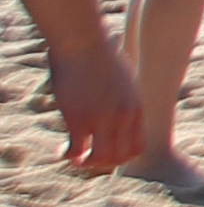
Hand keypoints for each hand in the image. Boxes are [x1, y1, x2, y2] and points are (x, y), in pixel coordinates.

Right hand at [48, 39, 139, 174]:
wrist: (84, 43)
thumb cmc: (100, 55)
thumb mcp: (124, 77)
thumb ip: (124, 94)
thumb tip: (119, 93)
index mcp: (136, 108)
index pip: (137, 146)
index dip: (122, 155)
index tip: (107, 151)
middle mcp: (124, 117)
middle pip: (121, 157)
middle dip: (105, 162)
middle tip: (89, 157)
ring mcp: (103, 120)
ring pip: (102, 159)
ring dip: (88, 163)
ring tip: (77, 157)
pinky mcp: (80, 119)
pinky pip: (77, 150)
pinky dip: (70, 155)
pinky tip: (62, 149)